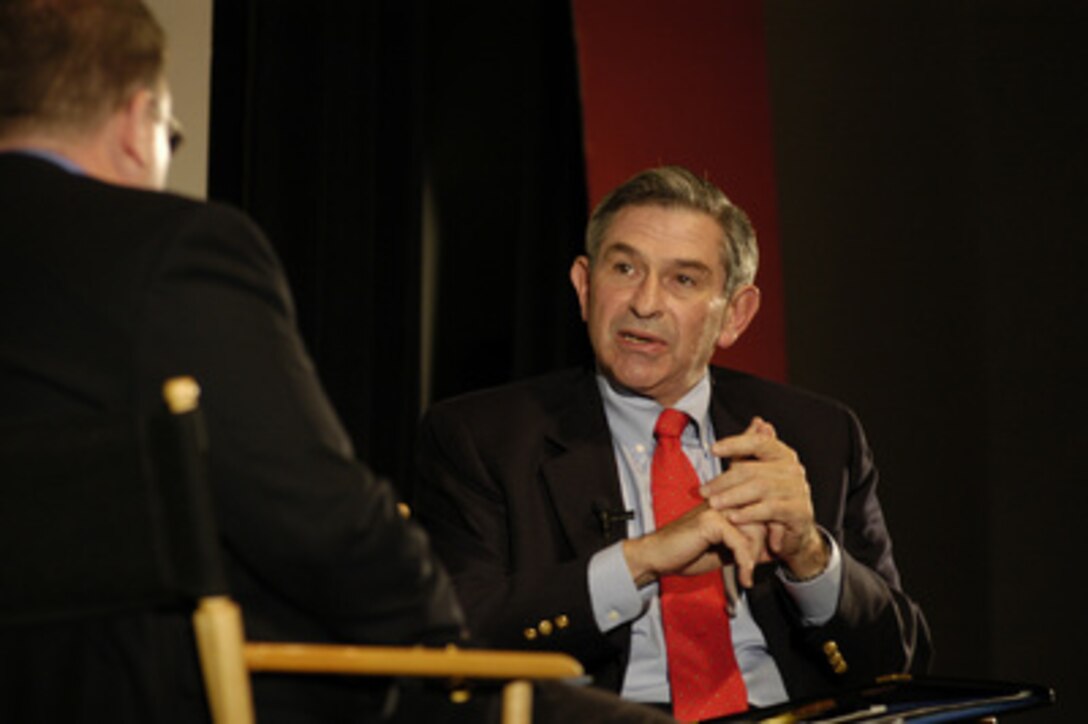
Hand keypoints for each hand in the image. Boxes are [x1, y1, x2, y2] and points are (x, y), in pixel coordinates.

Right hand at [622, 501, 763, 588]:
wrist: (657, 557)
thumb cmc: (687, 553)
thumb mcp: (725, 551)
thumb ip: (746, 546)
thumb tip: (772, 550)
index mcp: (727, 502)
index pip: (762, 509)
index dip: (773, 532)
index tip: (772, 554)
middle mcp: (723, 500)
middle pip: (762, 518)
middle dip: (763, 547)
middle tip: (753, 568)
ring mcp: (716, 508)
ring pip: (753, 529)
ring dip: (753, 558)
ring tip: (745, 575)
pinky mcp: (710, 521)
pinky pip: (739, 541)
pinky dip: (744, 562)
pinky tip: (743, 577)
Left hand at [702, 417, 828, 579]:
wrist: (793, 535)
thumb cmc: (771, 501)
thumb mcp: (759, 473)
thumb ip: (754, 450)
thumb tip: (757, 421)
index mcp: (783, 455)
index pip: (759, 442)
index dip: (736, 443)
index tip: (713, 449)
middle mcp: (793, 470)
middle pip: (753, 469)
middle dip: (724, 480)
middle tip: (704, 491)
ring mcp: (798, 490)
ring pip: (760, 488)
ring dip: (732, 497)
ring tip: (714, 504)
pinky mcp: (799, 512)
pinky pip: (770, 509)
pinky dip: (749, 513)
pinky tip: (733, 517)